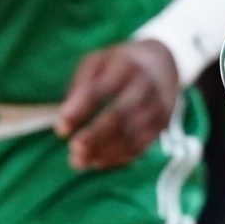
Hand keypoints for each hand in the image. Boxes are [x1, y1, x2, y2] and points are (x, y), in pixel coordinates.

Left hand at [50, 38, 180, 171]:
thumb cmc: (119, 64)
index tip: (60, 128)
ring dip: (104, 151)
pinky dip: (117, 157)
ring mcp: (156, 106)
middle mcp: (144, 85)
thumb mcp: (98, 61)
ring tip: (78, 161)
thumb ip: (80, 85)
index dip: (79, 110)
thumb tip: (65, 118)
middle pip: (119, 114)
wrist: (163, 62)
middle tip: (73, 149)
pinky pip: (140, 146)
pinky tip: (97, 162)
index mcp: (124, 65)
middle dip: (95, 135)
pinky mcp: (161, 124)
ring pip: (130, 135)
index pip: (100, 89)